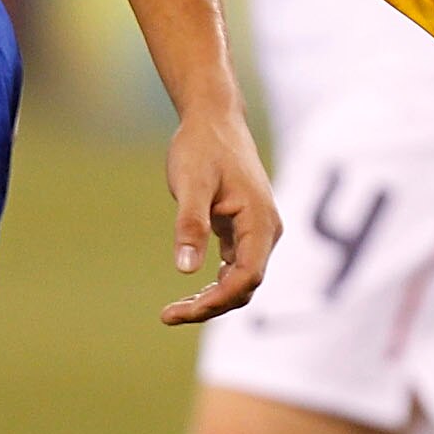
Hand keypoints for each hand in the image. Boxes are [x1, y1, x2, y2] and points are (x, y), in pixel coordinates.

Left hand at [160, 101, 279, 324]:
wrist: (213, 118)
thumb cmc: (202, 146)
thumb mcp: (190, 184)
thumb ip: (190, 225)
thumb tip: (186, 271)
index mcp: (260, 221)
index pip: (247, 277)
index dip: (216, 300)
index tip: (180, 310)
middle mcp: (265, 231)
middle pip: (245, 286)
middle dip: (211, 306)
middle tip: (168, 315)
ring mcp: (256, 232)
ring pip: (241, 281)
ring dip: (212, 299)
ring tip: (173, 311)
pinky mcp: (243, 230)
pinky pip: (235, 269)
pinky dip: (214, 284)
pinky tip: (189, 293)